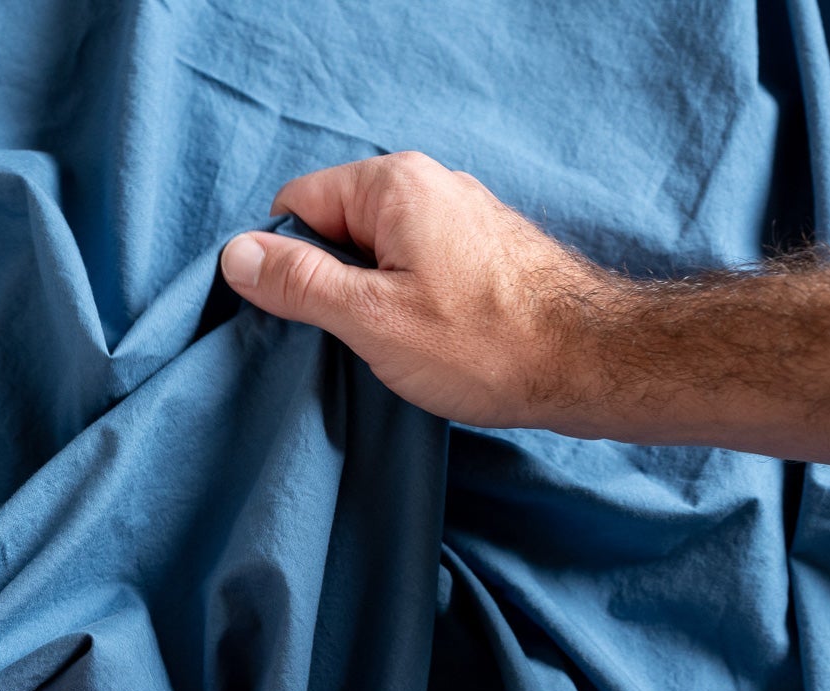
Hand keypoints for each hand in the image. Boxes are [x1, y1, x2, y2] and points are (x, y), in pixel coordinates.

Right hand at [219, 152, 618, 431]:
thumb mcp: (371, 318)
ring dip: (371, 300)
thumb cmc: (487, 344)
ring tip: (392, 348)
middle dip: (329, 283)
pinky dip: (408, 304)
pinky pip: (417, 268)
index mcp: (394, 185)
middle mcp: (430, 186)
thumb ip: (299, 283)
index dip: (284, 261)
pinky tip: (426, 346)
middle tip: (346, 339)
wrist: (592, 366)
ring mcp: (461, 218)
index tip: (299, 315)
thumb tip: (237, 255)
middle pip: (338, 227)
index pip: (298, 204)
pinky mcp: (483, 253)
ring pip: (378, 253)